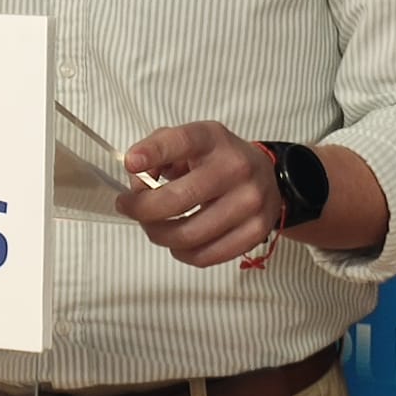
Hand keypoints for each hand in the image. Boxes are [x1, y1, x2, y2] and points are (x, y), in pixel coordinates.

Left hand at [116, 122, 281, 266]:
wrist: (267, 177)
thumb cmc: (217, 160)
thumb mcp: (190, 143)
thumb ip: (158, 151)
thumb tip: (138, 181)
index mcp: (213, 139)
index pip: (182, 141)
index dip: (154, 152)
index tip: (131, 164)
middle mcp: (235, 168)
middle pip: (177, 199)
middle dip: (142, 209)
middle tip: (129, 207)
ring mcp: (249, 201)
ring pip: (188, 235)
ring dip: (159, 235)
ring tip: (154, 226)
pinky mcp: (255, 231)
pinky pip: (205, 256)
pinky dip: (182, 252)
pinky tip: (178, 241)